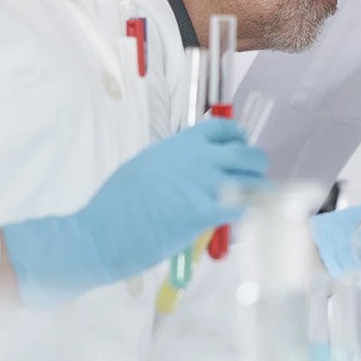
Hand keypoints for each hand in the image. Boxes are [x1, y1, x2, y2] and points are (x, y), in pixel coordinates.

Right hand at [3, 120, 267, 303]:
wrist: (102, 232)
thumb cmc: (116, 205)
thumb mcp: (145, 167)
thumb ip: (174, 163)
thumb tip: (194, 170)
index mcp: (179, 144)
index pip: (223, 129)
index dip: (238, 139)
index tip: (241, 149)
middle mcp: (195, 158)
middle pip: (246, 153)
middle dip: (256, 165)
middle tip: (253, 178)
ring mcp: (202, 184)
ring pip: (252, 180)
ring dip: (258, 191)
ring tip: (254, 202)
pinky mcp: (203, 213)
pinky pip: (243, 209)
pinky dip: (248, 215)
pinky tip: (241, 222)